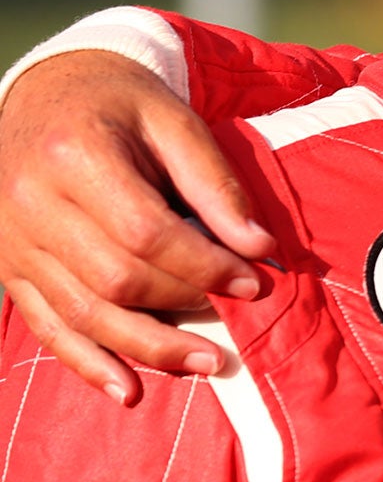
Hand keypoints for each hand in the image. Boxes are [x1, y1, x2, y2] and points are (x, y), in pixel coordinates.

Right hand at [0, 52, 277, 403]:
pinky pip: (46, 326)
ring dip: (146, 347)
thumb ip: (215, 184)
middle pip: (113, 277)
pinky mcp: (10, 268)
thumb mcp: (174, 122)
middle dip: (181, 305)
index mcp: (76, 156)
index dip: (203, 265)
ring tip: (204, 363)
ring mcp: (15, 241)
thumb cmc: (124, 106)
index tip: (252, 281)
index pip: (145, 232)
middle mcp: (32, 202)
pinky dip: (87, 362)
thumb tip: (259, 247)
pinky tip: (127, 389)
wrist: (51, 92)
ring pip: (81, 312)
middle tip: (235, 322)